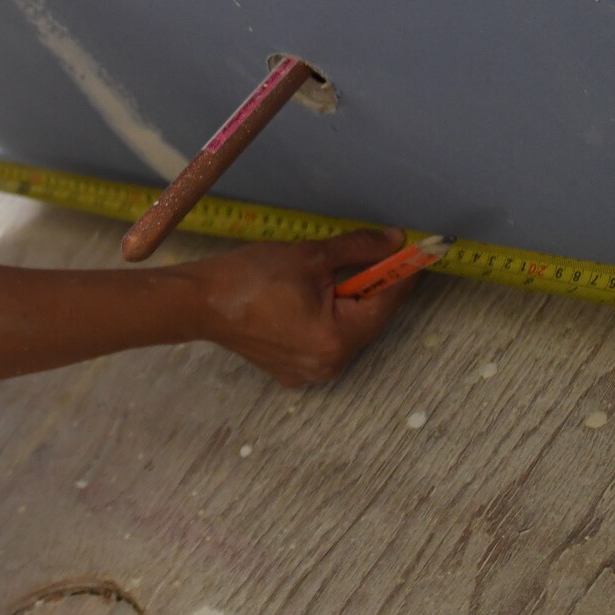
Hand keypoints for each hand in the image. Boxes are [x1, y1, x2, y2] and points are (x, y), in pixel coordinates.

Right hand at [177, 229, 418, 387]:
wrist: (197, 302)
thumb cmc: (249, 277)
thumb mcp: (309, 255)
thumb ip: (358, 248)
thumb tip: (394, 240)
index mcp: (336, 339)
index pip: (384, 302)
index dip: (402, 273)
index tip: (418, 251)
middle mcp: (328, 365)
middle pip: (367, 319)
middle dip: (372, 286)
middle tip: (377, 254)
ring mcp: (308, 374)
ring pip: (345, 331)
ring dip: (348, 302)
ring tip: (333, 275)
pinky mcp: (291, 372)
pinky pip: (323, 341)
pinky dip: (325, 318)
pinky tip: (310, 297)